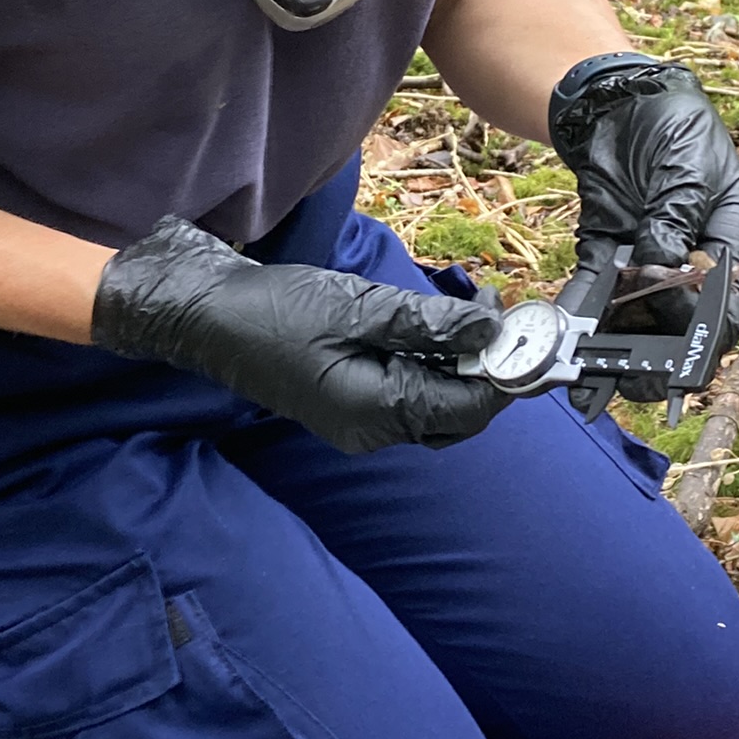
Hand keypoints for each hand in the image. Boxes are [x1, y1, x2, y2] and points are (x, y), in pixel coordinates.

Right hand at [93, 216, 510, 453]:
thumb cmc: (274, 311)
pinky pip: (406, 390)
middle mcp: (372, 429)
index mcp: (377, 413)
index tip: (533, 329)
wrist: (205, 315)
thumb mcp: (360, 309)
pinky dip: (429, 360)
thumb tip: (493, 331)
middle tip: (500, 309)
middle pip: (457, 412)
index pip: (469, 408)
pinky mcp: (348, 402)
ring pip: (433, 401)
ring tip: (471, 309)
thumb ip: (430, 324)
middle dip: (488, 365)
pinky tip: (430, 323)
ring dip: (460, 360)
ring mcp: (358, 420)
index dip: (508, 372)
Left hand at [549, 55, 738, 396]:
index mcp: (727, 244)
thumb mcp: (686, 169)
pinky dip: (581, 315)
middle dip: (656, 356)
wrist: (620, 96)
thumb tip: (659, 268)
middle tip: (632, 380)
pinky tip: (565, 339)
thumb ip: (674, 220)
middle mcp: (689, 262)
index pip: (727, 306)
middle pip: (680, 324)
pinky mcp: (606, 252)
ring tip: (590, 376)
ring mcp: (645, 261)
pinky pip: (594, 291)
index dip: (709, 338)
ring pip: (634, 317)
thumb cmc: (673, 125)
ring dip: (614, 347)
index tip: (685, 361)